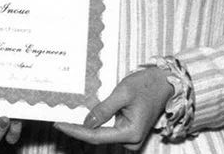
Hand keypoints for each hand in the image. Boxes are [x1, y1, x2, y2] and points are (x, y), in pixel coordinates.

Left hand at [52, 67, 172, 149]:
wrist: (165, 83)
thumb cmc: (147, 85)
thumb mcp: (122, 93)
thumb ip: (104, 109)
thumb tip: (86, 123)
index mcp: (131, 133)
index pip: (96, 136)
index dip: (75, 131)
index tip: (59, 124)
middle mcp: (131, 140)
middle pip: (97, 138)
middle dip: (78, 130)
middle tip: (58, 119)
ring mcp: (130, 138)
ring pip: (101, 135)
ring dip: (85, 127)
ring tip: (67, 117)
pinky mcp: (128, 132)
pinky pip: (107, 130)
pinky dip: (94, 124)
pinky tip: (82, 117)